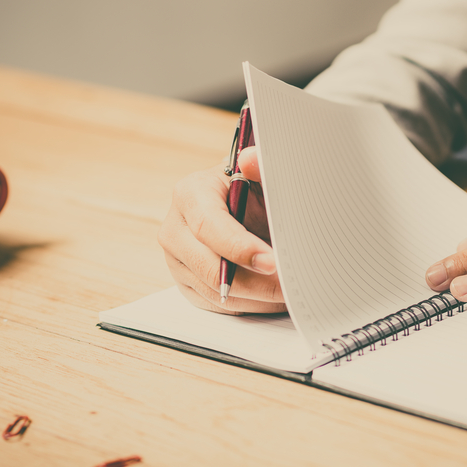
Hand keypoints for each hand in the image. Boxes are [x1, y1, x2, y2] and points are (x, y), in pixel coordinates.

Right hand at [158, 146, 286, 314]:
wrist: (240, 203)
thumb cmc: (251, 189)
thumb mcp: (259, 175)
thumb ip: (260, 167)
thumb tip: (251, 160)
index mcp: (190, 194)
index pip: (209, 228)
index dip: (241, 248)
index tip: (272, 261)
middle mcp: (175, 229)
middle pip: (211, 269)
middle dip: (257, 282)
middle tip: (291, 286)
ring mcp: (177, 260)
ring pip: (218, 293)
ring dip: (259, 297)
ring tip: (291, 291)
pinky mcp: (187, 284)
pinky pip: (219, 306)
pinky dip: (251, 304)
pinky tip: (274, 295)